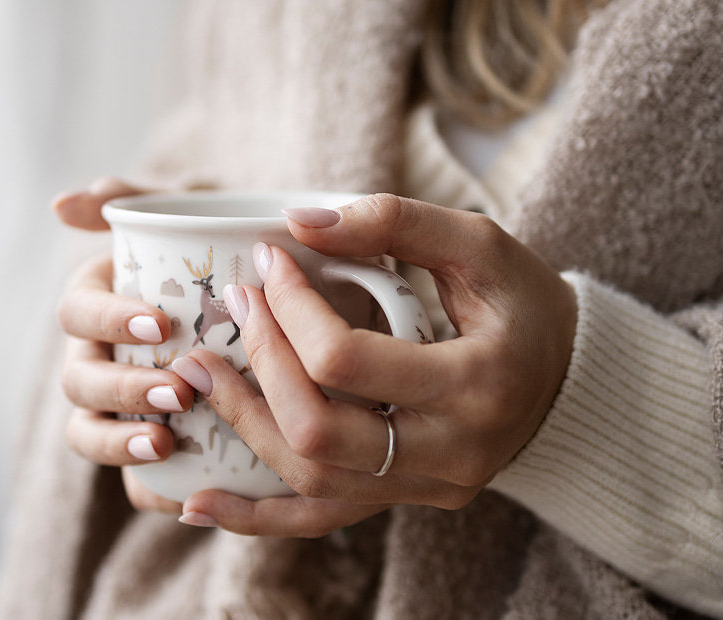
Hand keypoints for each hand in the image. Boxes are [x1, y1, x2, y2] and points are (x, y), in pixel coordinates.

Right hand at [54, 176, 191, 513]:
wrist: (262, 295)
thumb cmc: (215, 249)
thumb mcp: (183, 212)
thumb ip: (130, 200)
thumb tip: (63, 204)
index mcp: (99, 303)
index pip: (78, 313)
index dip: (108, 320)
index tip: (159, 323)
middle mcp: (98, 356)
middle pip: (81, 381)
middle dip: (122, 388)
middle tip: (178, 389)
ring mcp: (118, 405)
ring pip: (91, 433)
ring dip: (118, 442)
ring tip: (165, 444)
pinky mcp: (145, 443)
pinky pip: (130, 478)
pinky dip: (147, 490)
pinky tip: (181, 497)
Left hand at [174, 194, 576, 536]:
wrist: (566, 380)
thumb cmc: (524, 305)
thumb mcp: (480, 245)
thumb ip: (396, 221)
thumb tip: (299, 223)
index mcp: (475, 382)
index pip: (347, 360)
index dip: (291, 309)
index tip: (269, 261)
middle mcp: (451, 452)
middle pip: (318, 430)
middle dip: (260, 362)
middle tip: (233, 307)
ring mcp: (426, 489)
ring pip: (311, 479)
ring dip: (243, 425)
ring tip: (198, 374)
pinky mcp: (405, 501)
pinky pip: (319, 522)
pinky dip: (255, 515)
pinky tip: (198, 501)